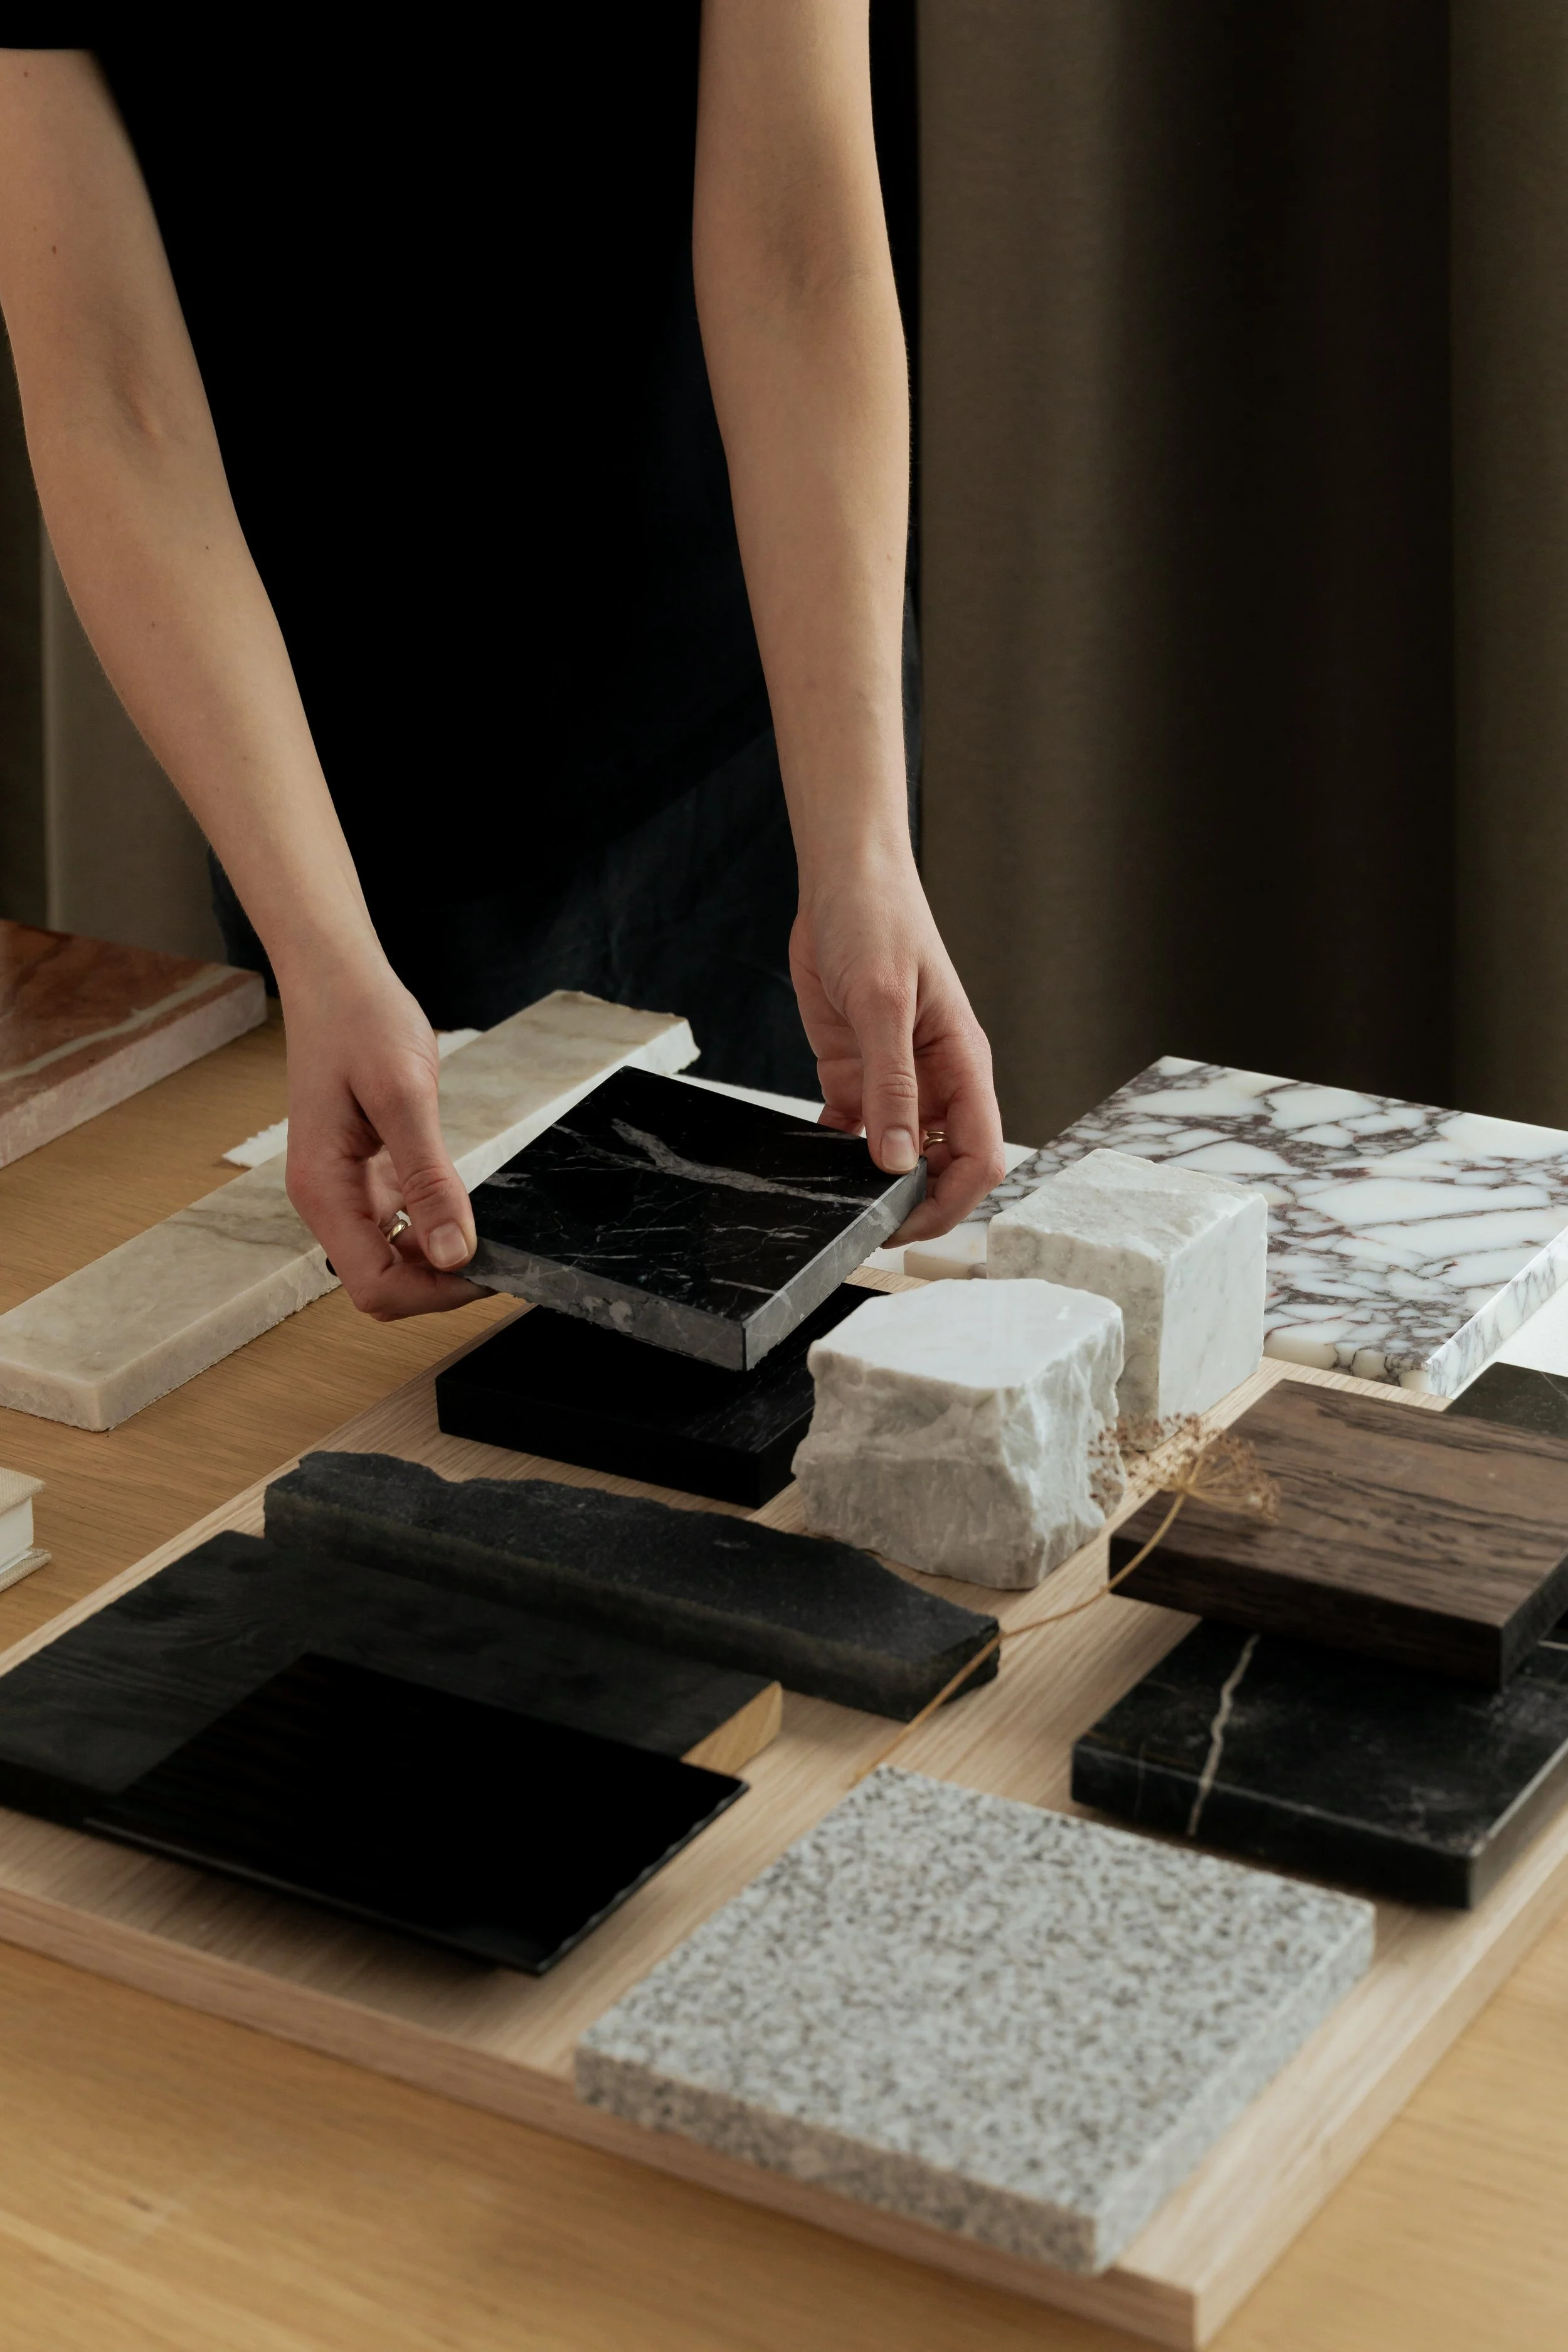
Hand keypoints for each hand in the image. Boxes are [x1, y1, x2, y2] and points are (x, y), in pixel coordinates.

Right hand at [279, 951, 480, 1319]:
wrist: (337, 980)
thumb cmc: (360, 1022)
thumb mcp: (404, 1097)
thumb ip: (429, 1181)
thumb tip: (455, 1255)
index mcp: (324, 1191)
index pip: (375, 1288)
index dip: (435, 1294)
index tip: (490, 1269)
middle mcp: (328, 1201)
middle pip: (385, 1284)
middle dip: (442, 1283)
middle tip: (501, 1251)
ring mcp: (345, 1190)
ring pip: (394, 1260)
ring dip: (441, 1258)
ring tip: (491, 1231)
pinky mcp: (365, 1175)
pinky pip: (401, 1225)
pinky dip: (435, 1226)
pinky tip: (464, 1204)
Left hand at [790, 851, 1005, 1241]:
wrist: (840, 881)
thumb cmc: (880, 921)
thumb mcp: (884, 1004)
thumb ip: (891, 1085)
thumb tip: (895, 1159)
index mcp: (963, 1064)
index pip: (978, 1155)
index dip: (951, 1199)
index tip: (908, 1223)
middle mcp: (935, 1079)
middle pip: (940, 1164)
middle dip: (912, 1201)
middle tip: (866, 1224)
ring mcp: (894, 1077)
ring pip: (895, 1151)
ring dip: (872, 1178)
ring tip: (837, 1197)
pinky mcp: (854, 1069)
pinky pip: (853, 1126)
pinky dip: (836, 1148)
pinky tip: (815, 1156)